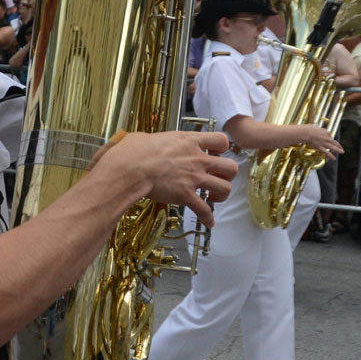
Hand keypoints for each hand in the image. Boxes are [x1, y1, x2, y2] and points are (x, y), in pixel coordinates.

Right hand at [103, 130, 235, 228]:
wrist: (130, 169)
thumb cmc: (133, 152)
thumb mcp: (146, 137)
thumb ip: (154, 141)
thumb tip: (144, 144)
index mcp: (189, 141)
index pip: (220, 140)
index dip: (221, 148)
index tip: (215, 153)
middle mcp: (197, 159)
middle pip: (230, 166)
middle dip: (227, 174)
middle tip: (218, 178)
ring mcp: (194, 178)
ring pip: (225, 188)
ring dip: (222, 194)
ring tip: (213, 197)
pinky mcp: (186, 195)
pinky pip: (205, 210)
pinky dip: (208, 218)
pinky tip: (208, 222)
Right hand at [298, 125, 342, 158]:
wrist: (304, 132)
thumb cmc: (307, 129)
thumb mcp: (314, 126)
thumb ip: (316, 128)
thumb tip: (313, 127)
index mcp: (326, 132)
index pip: (330, 136)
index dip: (329, 139)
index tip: (328, 140)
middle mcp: (326, 137)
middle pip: (334, 142)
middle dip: (339, 146)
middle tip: (341, 148)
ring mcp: (324, 143)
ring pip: (333, 147)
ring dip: (338, 150)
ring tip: (342, 152)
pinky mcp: (320, 147)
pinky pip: (326, 152)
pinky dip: (331, 156)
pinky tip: (333, 158)